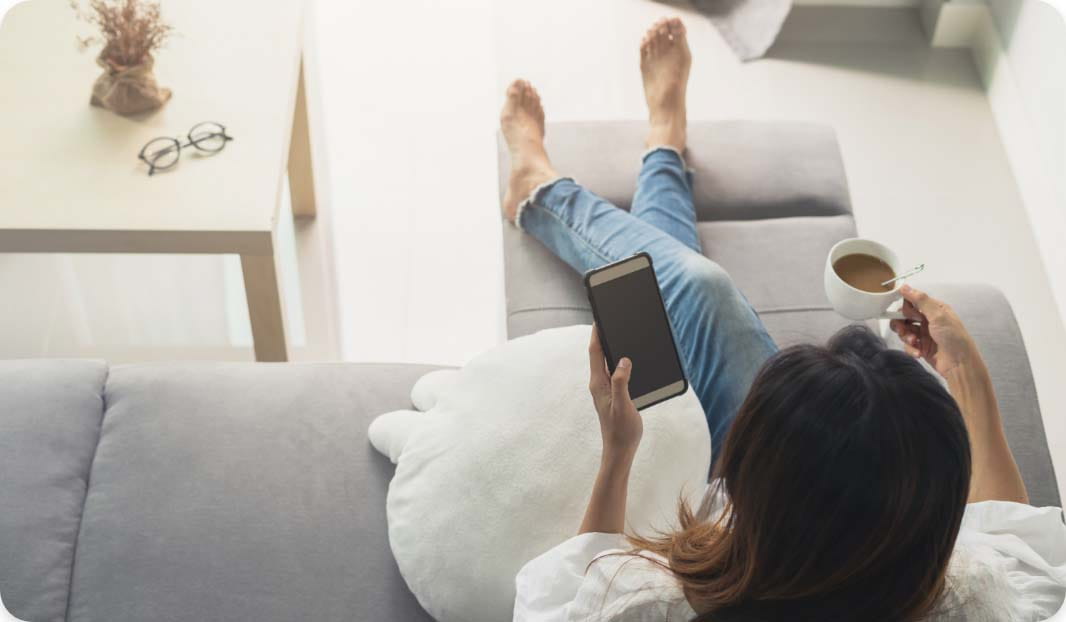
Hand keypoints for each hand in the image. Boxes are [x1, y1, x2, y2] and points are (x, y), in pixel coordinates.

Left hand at [587, 326, 642, 453]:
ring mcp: (606, 389)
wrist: (620, 450)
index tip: (600, 317)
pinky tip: (630, 358)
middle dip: (604, 336)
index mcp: (598, 383)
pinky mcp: (614, 394)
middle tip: (611, 319)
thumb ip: (621, 383)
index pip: (595, 352)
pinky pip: (616, 372)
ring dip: (613, 348)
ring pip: (608, 362)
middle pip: (600, 354)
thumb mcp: (623, 405)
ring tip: (620, 333)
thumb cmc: (621, 431)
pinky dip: (621, 362)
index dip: (597, 333)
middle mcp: (599, 384)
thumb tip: (623, 361)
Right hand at [889, 285, 979, 375]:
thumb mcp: (938, 315)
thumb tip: (905, 287)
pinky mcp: (921, 346)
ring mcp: (924, 333)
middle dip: (901, 323)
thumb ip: (920, 300)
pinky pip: (908, 344)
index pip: (912, 301)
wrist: (960, 365)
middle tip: (903, 329)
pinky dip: (911, 348)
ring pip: (904, 330)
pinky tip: (918, 352)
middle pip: (904, 316)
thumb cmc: (954, 338)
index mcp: (934, 309)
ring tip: (914, 342)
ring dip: (906, 336)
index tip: (904, 314)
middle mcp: (928, 319)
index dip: (905, 307)